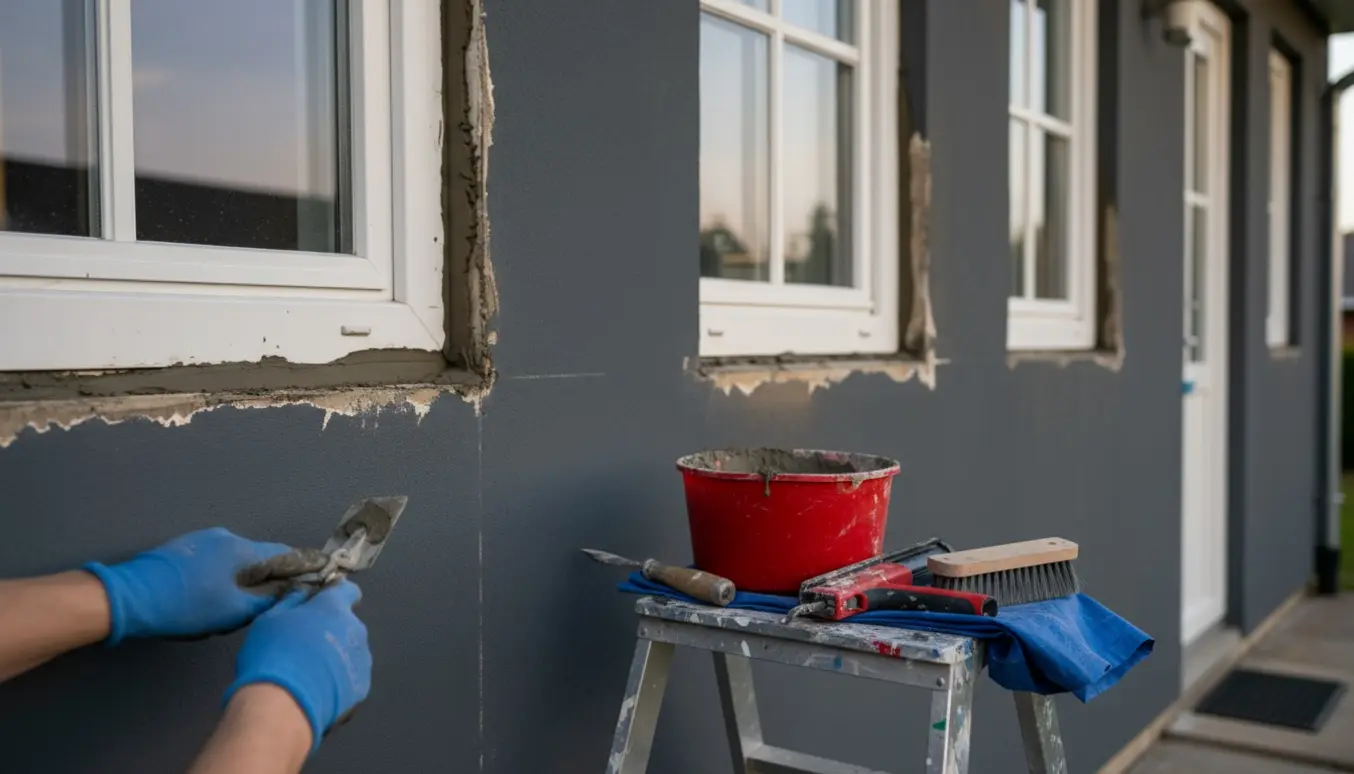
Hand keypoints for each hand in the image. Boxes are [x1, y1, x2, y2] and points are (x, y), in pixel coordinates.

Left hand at [84, 527, 291, 644]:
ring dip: (244, 580)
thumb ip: (267, 600)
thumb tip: (292, 592)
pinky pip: (215, 562)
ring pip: (236, 562)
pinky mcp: (182, 550)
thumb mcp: (233, 611)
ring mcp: (201, 541)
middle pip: (259, 558)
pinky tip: (213, 599)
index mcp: (241, 548)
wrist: (128, 598)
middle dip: (269, 579)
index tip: (314, 581)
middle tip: (273, 604)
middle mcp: (225, 537)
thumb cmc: (185, 606)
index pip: (285, 554)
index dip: (302, 569)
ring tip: (239, 606)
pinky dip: (223, 578)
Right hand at [224, 581, 370, 752]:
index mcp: (334, 607)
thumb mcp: (270, 620)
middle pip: (347, 623)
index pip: (347, 590)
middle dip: (331, 630)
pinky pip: (351, 677)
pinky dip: (339, 681)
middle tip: (306, 645)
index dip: (337, 594)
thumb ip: (290, 602)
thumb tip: (302, 593)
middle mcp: (355, 629)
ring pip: (351, 651)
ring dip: (336, 656)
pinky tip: (319, 691)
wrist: (285, 705)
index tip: (324, 603)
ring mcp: (362, 659)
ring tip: (311, 673)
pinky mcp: (362, 688)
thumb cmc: (273, 654)